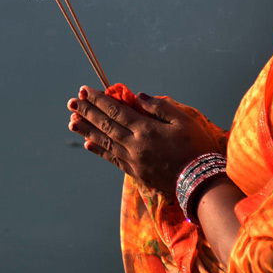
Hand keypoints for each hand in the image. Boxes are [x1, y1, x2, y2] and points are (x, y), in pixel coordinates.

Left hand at [67, 87, 222, 192]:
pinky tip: (88, 143)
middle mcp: (134, 144)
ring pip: (105, 142)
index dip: (99, 100)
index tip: (85, 91)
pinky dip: (99, 150)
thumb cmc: (196, 147)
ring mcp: (133, 160)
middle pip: (106, 125)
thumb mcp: (183, 120)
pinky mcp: (135, 172)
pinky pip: (112, 158)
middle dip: (87, 112)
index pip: (116, 111)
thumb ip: (159, 107)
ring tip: (72, 122)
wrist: (201, 181)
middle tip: (71, 103)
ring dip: (87, 130)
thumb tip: (138, 97)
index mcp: (146, 129)